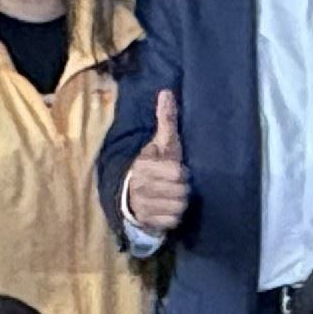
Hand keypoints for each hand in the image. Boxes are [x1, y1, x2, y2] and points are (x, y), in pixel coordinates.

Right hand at [122, 86, 190, 237]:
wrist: (131, 193)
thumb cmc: (154, 165)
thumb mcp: (161, 142)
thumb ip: (166, 120)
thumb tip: (166, 92)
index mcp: (144, 166)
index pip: (177, 173)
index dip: (182, 172)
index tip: (177, 169)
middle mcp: (141, 187)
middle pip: (181, 191)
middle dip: (182, 188)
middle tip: (175, 185)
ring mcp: (143, 206)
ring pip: (178, 206)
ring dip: (179, 202)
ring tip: (172, 196)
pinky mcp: (147, 221)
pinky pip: (173, 220)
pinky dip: (173, 216)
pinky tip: (168, 208)